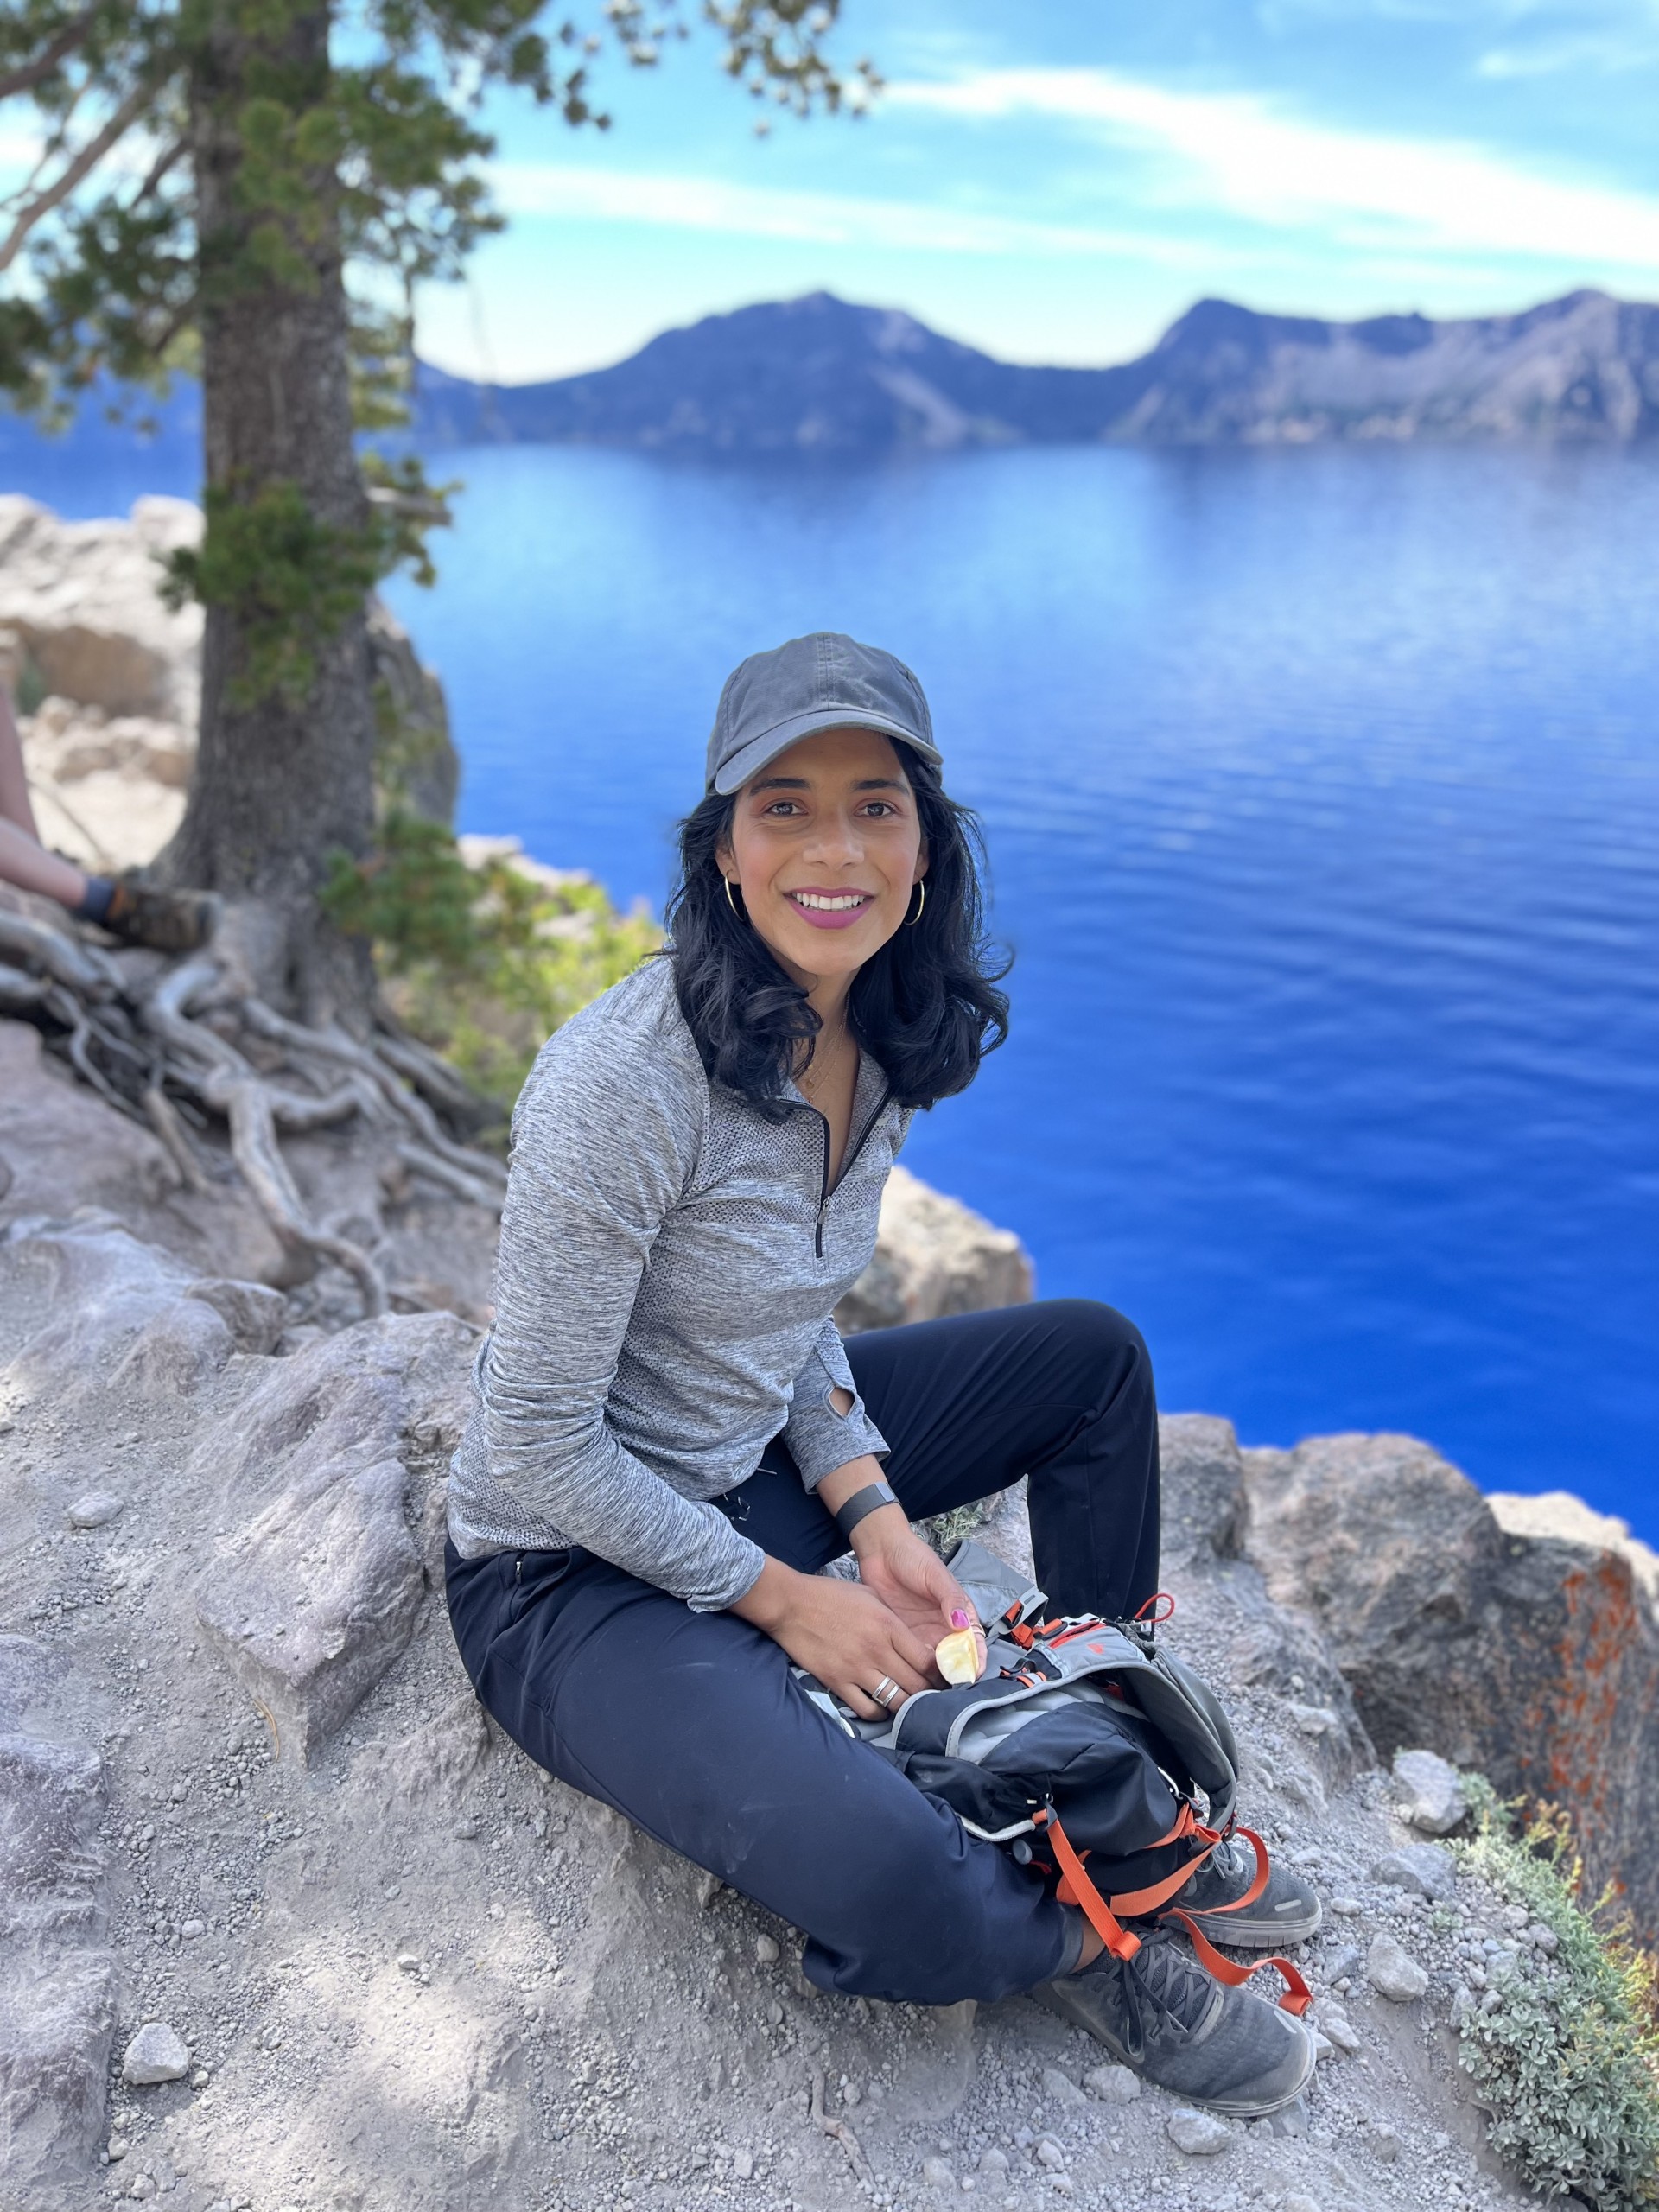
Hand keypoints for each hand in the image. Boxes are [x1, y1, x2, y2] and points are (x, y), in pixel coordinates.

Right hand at [730, 1557, 936, 1720]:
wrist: (791, 1603)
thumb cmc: (830, 1595)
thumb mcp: (871, 1596)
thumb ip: (894, 1619)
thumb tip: (914, 1639)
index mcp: (888, 1625)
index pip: (926, 1660)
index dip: (939, 1673)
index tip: (942, 1677)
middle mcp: (876, 1650)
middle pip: (916, 1685)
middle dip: (928, 1692)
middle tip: (931, 1694)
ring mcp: (856, 1668)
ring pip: (896, 1701)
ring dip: (907, 1705)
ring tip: (910, 1704)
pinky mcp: (837, 1682)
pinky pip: (866, 1709)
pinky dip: (879, 1713)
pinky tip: (882, 1707)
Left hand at [852, 1513, 983, 1680]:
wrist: (881, 1551)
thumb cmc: (913, 1557)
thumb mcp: (936, 1575)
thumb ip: (950, 1599)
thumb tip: (962, 1625)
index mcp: (959, 1613)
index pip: (974, 1641)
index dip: (976, 1659)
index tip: (973, 1672)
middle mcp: (943, 1627)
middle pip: (955, 1658)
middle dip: (955, 1674)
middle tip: (950, 1686)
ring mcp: (922, 1633)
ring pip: (933, 1662)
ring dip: (934, 1675)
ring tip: (932, 1685)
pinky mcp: (901, 1635)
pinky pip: (910, 1656)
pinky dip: (913, 1667)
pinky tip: (911, 1673)